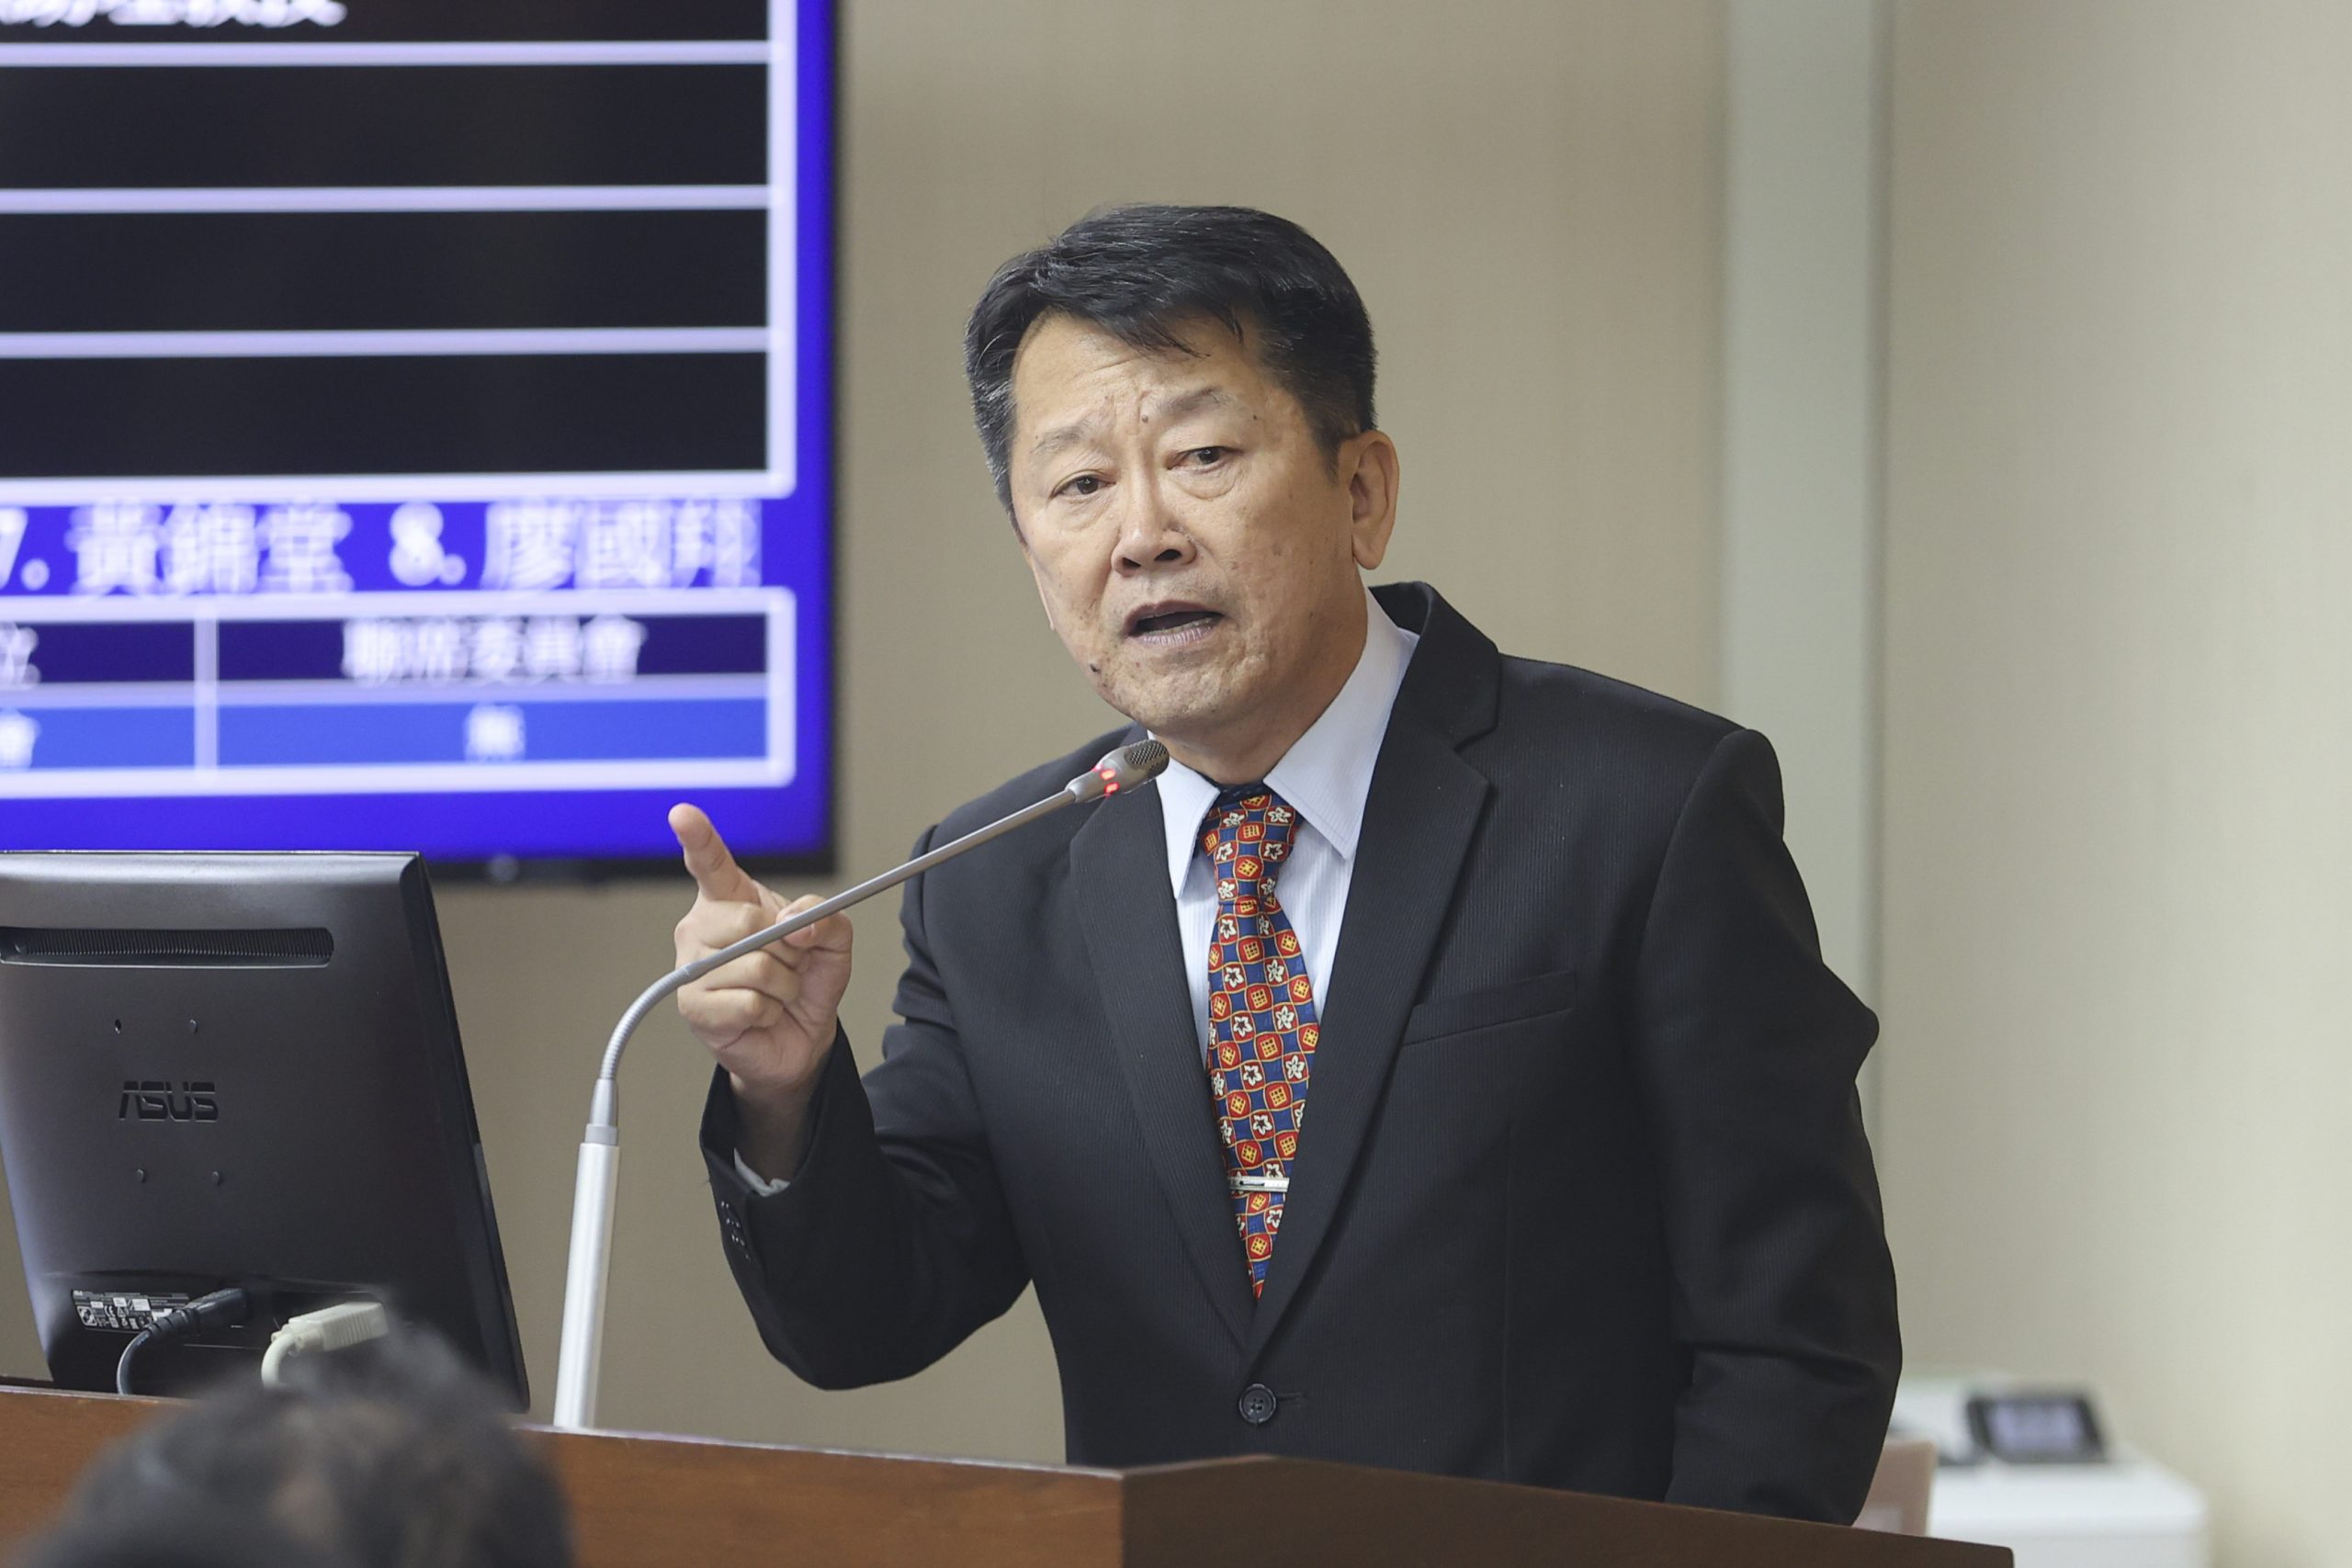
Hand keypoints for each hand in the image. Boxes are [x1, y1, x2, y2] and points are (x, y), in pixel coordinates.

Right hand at [669, 804, 852, 1172]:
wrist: (800, 1038)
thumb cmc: (806, 982)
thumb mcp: (833, 942)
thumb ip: (825, 917)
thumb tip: (795, 925)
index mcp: (731, 900)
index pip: (710, 863)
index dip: (696, 838)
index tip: (682, 813)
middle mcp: (702, 928)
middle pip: (747, 921)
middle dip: (786, 948)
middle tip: (788, 964)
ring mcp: (692, 967)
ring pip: (753, 965)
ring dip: (782, 985)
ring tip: (775, 993)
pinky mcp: (693, 1006)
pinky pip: (748, 1001)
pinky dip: (769, 1010)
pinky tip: (761, 1014)